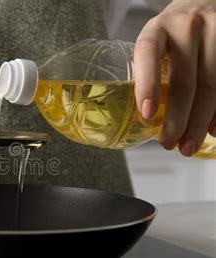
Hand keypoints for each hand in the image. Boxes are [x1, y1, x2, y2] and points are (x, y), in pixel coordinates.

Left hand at [134, 0, 215, 156]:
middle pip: (185, 80)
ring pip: (213, 84)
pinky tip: (215, 130)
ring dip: (201, 121)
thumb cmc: (176, 34)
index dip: (147, 84)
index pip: (149, 53)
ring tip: (189, 145)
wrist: (208, 1)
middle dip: (178, 119)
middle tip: (170, 145)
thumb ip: (151, 70)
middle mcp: (187, 26)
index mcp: (158, 28)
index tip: (148, 115)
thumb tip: (150, 121)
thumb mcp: (157, 43)